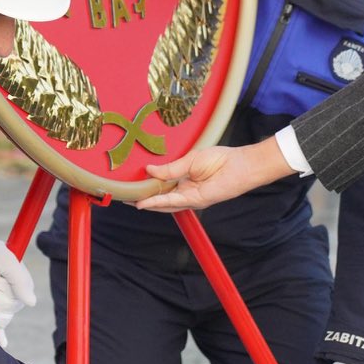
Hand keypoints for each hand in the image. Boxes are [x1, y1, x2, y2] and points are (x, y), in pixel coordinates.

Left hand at [0, 234, 36, 346]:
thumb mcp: (2, 258)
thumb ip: (20, 279)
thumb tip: (31, 302)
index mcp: (13, 276)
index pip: (23, 296)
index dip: (12, 294)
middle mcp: (4, 288)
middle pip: (13, 309)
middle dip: (1, 303)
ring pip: (4, 319)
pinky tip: (0, 342)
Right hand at [136, 139, 290, 212]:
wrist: (240, 165)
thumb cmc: (220, 159)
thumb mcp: (189, 160)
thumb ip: (169, 168)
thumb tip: (149, 170)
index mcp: (184, 180)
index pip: (161, 186)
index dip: (146, 186)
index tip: (130, 185)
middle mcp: (185, 191)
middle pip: (160, 198)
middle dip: (142, 198)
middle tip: (124, 198)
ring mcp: (190, 198)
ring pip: (163, 203)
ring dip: (146, 203)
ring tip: (130, 202)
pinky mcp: (195, 200)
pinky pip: (173, 202)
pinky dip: (158, 202)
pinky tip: (145, 202)